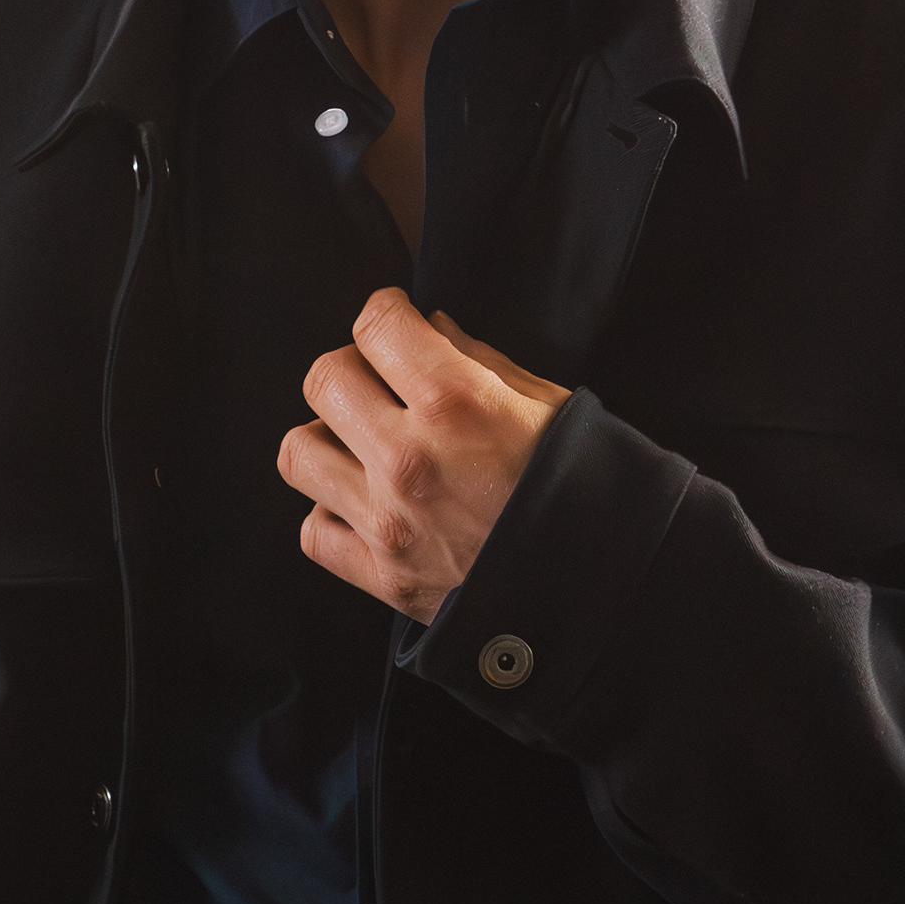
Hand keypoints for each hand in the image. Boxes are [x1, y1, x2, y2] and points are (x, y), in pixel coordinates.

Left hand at [277, 287, 569, 622]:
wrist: (604, 589)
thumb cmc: (588, 493)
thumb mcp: (551, 407)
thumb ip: (483, 362)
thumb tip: (433, 331)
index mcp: (456, 405)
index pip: (376, 325)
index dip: (386, 314)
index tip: (396, 322)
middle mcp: (409, 458)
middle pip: (323, 380)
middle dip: (352, 368)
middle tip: (381, 381)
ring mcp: (388, 522)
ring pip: (299, 452)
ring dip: (328, 439)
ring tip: (363, 444)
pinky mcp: (383, 576)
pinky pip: (315, 531)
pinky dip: (332, 514)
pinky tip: (365, 504)